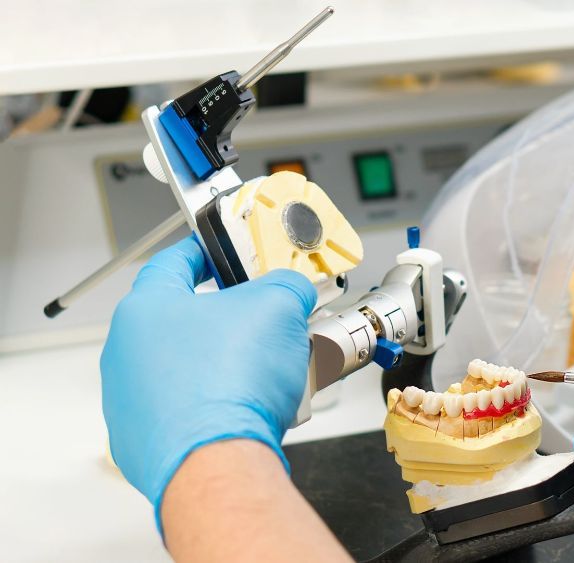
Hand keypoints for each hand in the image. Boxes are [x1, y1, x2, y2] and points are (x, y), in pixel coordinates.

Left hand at [101, 235, 316, 526]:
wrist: (216, 461)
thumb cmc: (229, 387)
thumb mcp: (278, 308)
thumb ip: (285, 286)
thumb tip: (292, 289)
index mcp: (146, 310)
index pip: (172, 263)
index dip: (204, 253)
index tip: (221, 255)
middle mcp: (128, 354)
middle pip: (186, 321)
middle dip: (231, 321)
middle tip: (265, 323)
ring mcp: (132, 401)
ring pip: (189, 370)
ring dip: (228, 367)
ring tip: (268, 374)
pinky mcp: (146, 442)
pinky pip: (190, 412)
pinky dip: (219, 407)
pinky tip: (250, 409)